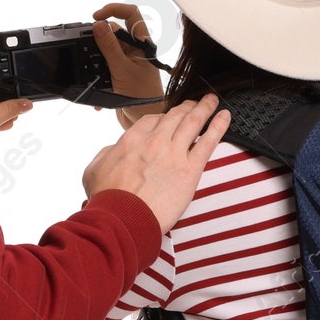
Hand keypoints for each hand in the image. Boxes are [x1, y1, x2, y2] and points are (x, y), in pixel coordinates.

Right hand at [82, 95, 228, 233]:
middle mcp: (154, 141)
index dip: (163, 117)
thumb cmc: (108, 199)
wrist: (122, 219)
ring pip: (193, 122)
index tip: (169, 119)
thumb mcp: (93, 170)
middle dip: (186, 107)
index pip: (152, 120)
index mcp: (132, 139)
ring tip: (212, 101)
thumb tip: (113, 150)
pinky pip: (208, 141)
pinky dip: (218, 125)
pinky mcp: (190, 170)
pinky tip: (225, 116)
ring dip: (205, 108)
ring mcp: (174, 153)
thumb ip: (106, 154)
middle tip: (194, 103)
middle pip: (175, 116)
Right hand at [90, 2, 165, 125]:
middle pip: (112, 33)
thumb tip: (99, 25)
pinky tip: (100, 88)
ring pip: (104, 51)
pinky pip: (102, 68)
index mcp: (141, 43)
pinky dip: (98, 77)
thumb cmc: (143, 95)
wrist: (145, 118)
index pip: (130, 14)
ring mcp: (125, 61)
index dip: (113, 9)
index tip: (96, 17)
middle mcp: (134, 49)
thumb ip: (109, 47)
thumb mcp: (122, 69)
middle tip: (94, 54)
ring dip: (97, 63)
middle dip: (99, 43)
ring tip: (100, 76)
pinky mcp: (117, 73)